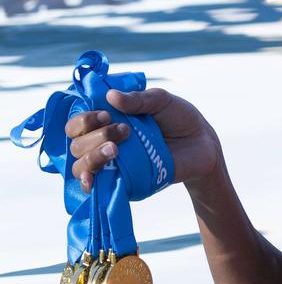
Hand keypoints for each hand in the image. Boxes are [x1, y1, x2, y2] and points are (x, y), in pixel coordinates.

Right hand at [65, 88, 222, 192]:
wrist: (202, 144)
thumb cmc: (180, 118)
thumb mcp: (161, 101)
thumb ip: (138, 99)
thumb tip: (110, 96)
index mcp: (109, 120)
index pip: (78, 123)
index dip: (83, 120)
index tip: (105, 115)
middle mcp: (105, 142)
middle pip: (76, 144)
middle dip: (94, 136)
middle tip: (123, 129)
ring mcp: (113, 164)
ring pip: (81, 165)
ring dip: (92, 156)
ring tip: (116, 149)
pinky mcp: (123, 182)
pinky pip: (97, 187)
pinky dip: (89, 182)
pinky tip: (93, 178)